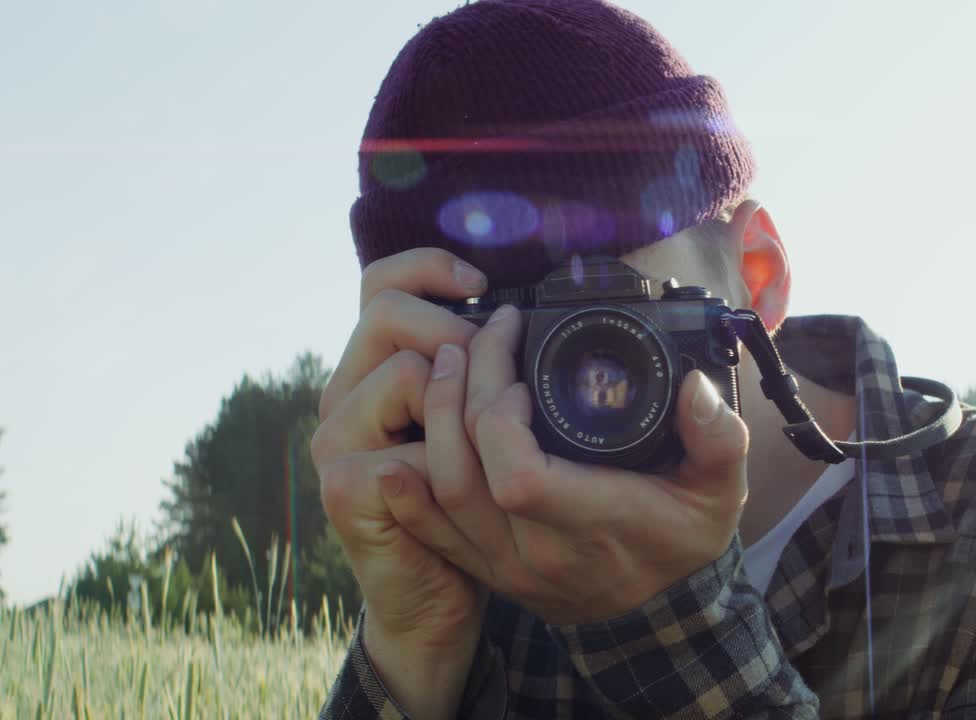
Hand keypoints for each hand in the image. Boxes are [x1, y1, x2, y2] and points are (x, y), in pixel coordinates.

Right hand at [309, 248, 488, 717]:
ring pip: (409, 373)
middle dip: (458, 332)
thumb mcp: (477, 418)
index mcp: (371, 367)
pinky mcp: (346, 486)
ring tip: (496, 433)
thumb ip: (482, 364)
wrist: (440, 595)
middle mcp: (342, 393)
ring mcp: (337, 440)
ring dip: (465, 396)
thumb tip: (530, 309)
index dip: (429, 267)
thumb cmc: (472, 501)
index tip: (483, 282)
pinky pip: (416, 445)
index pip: (381, 282)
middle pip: (387, 311)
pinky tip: (473, 485)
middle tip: (501, 367)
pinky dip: (456, 459)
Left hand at [381, 304, 749, 625]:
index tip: (523, 368)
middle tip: (483, 336)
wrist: (660, 617)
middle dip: (464, 390)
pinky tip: (395, 448)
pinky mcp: (486, 568)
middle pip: (469, 470)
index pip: (519, 477)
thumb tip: (695, 387)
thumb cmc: (685, 541)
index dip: (503, 417)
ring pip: (442, 492)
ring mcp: (506, 564)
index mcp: (594, 525)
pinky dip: (408, 489)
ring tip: (451, 363)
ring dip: (435, 420)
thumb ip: (719, 440)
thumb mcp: (721, 492)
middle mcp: (540, 551)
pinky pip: (431, 530)